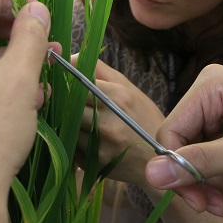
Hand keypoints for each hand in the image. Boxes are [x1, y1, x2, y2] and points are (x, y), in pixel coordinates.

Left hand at [74, 55, 163, 190]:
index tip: (65, 83)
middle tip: (64, 101)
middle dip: (65, 103)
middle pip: (69, 105)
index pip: (78, 83)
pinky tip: (81, 137)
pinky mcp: (93, 163)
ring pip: (66, 125)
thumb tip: (71, 58)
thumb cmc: (142, 118)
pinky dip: (71, 140)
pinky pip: (70, 145)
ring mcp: (100, 144)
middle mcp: (108, 121)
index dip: (69, 83)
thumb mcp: (127, 88)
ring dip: (66, 121)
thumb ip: (99, 69)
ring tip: (74, 118)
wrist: (158, 158)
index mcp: (118, 97)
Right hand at [145, 64, 222, 216]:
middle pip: (184, 146)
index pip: (172, 129)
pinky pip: (215, 163)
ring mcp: (219, 115)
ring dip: (221, 183)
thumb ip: (201, 162)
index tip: (194, 198)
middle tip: (217, 206)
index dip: (177, 166)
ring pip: (199, 160)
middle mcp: (210, 97)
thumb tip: (152, 173)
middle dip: (204, 178)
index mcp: (210, 86)